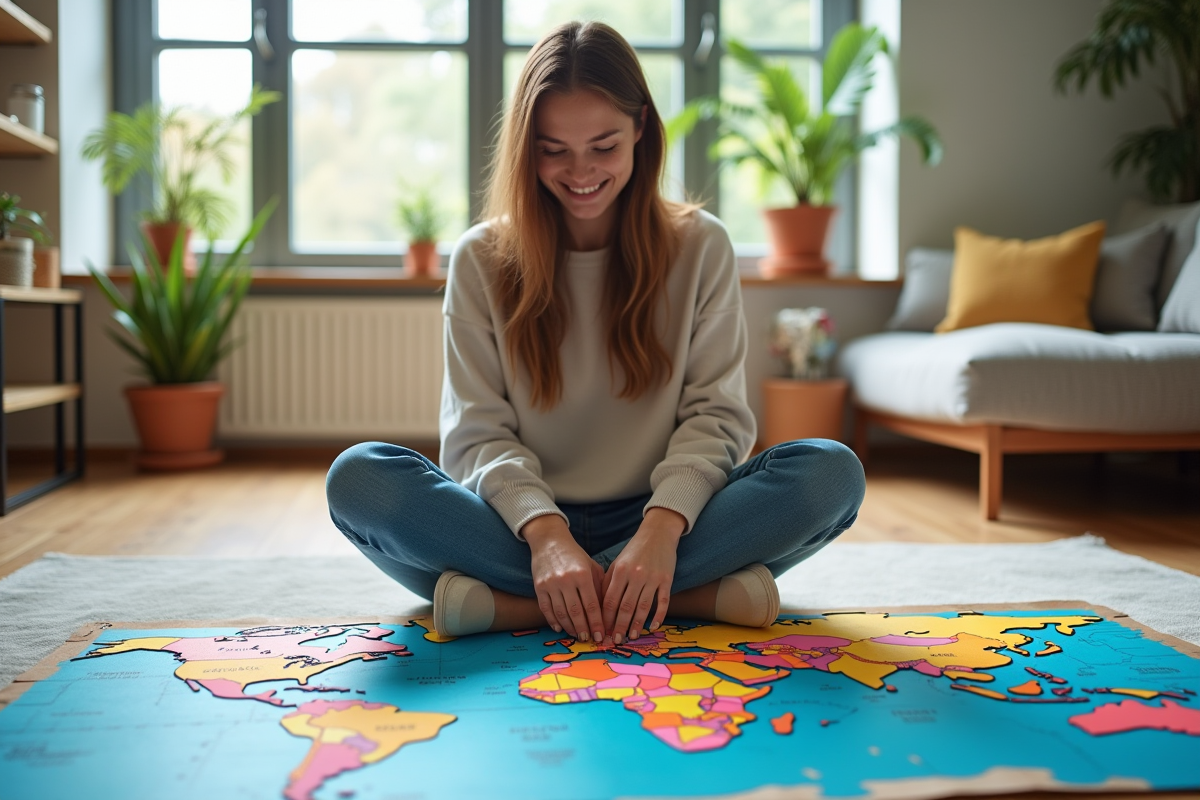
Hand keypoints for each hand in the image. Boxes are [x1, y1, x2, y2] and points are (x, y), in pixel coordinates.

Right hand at [523, 514, 605, 642]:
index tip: (601, 635)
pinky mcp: (539, 587)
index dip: (597, 623)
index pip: (591, 605)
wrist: (549, 541)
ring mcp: (550, 584)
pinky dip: (553, 621)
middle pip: (576, 612)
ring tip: (577, 635)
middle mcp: (566, 580)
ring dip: (569, 627)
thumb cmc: (575, 555)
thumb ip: (599, 586)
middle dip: (584, 629)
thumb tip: (606, 611)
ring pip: (560, 613)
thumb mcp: (592, 566)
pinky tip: (560, 628)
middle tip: (589, 640)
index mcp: (582, 574)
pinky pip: (546, 609)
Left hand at [602, 507, 684, 643]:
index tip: (603, 631)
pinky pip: (663, 602)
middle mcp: (635, 575)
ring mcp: (652, 578)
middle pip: (625, 607)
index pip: (610, 600)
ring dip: (637, 625)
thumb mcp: (617, 563)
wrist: (658, 534)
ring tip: (632, 637)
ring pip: (643, 607)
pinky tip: (653, 626)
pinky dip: (659, 616)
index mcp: (620, 571)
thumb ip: (608, 582)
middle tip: (616, 641)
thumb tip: (599, 607)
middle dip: (620, 626)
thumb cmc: (634, 550)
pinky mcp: (667, 579)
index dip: (605, 618)